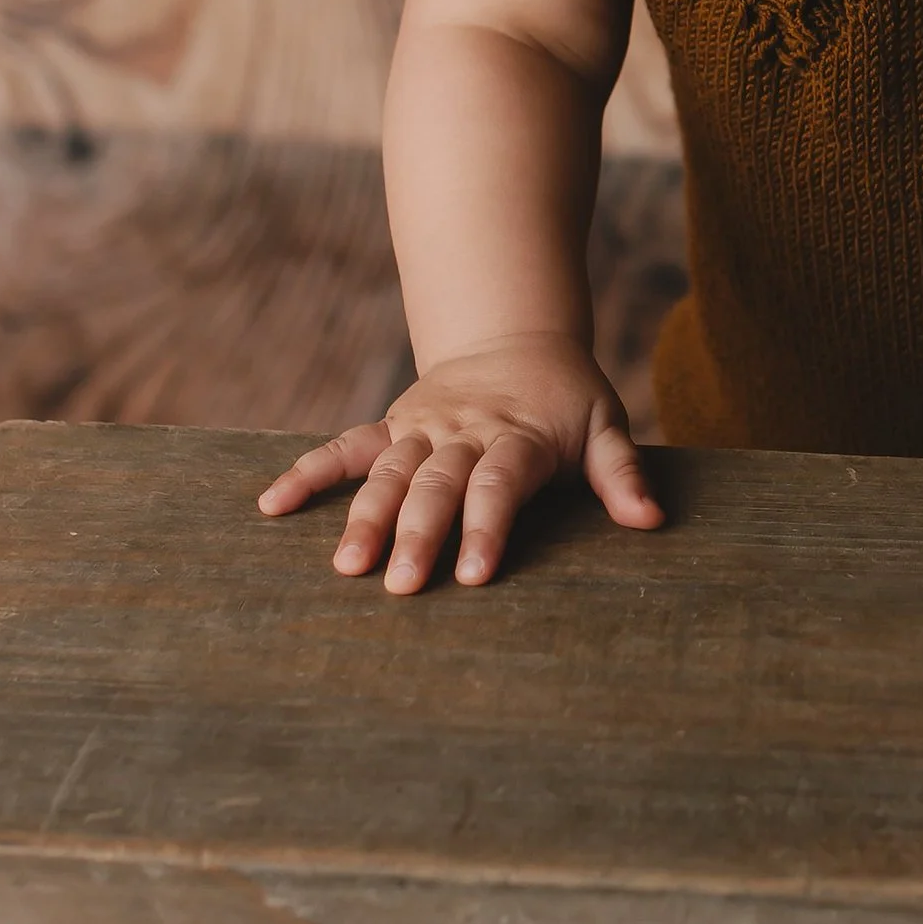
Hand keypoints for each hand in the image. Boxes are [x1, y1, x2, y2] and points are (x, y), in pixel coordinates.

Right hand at [256, 331, 662, 592]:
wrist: (517, 335)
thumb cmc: (567, 396)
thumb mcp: (605, 425)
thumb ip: (622, 474)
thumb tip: (652, 520)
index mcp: (515, 435)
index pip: (498, 485)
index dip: (486, 527)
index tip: (475, 576)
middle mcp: (462, 431)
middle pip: (436, 485)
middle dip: (418, 535)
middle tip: (401, 587)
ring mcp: (421, 428)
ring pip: (387, 473)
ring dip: (363, 517)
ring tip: (345, 567)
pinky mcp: (393, 426)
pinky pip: (344, 448)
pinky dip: (307, 473)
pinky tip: (271, 506)